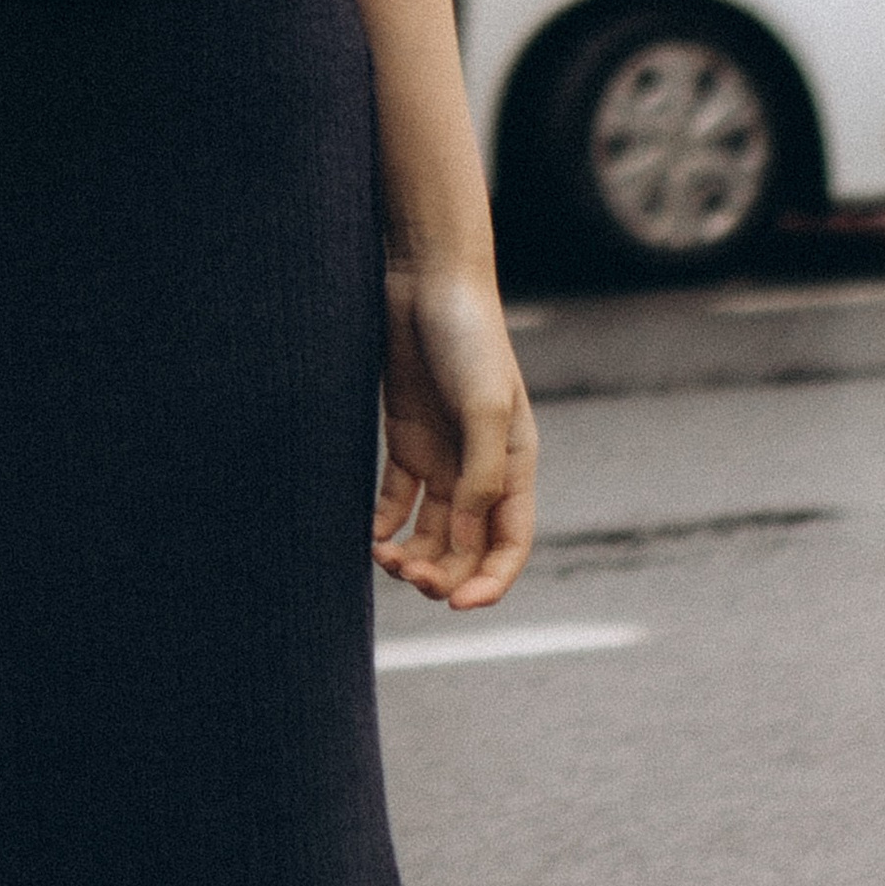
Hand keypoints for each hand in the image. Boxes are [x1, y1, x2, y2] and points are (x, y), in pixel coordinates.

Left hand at [373, 262, 535, 609]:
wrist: (428, 279)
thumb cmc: (469, 337)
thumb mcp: (485, 406)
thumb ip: (480, 476)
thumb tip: (466, 539)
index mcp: (514, 466)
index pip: (509, 544)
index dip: (490, 583)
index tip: (459, 605)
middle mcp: (479, 469)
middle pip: (466, 547)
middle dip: (442, 573)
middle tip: (408, 576)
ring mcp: (442, 456)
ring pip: (431, 532)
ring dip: (413, 556)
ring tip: (385, 559)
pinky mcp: (406, 440)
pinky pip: (397, 501)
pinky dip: (385, 525)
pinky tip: (370, 537)